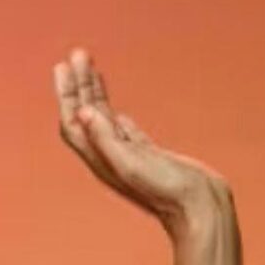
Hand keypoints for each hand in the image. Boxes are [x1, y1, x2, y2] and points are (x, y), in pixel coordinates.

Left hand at [54, 47, 231, 227]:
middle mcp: (110, 156)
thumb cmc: (167, 192)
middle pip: (86, 114)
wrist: (201, 210)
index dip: (67, 93)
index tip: (64, 65)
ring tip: (90, 67)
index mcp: (101, 158)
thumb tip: (82, 111)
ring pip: (105, 118)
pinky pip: (125, 130)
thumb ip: (106, 139)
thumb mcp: (131, 164)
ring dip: (95, 92)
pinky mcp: (149, 156)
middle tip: (77, 54)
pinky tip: (113, 109)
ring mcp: (130, 155)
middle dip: (79, 85)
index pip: (74, 121)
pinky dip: (115, 115)